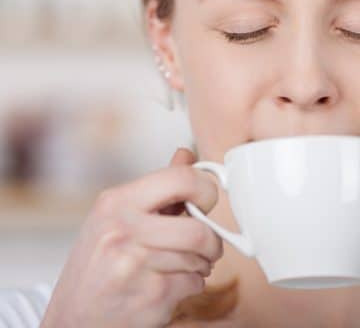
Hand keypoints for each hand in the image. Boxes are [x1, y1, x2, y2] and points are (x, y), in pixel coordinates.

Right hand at [40, 147, 222, 327]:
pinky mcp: (149, 298)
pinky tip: (168, 285)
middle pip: (198, 230)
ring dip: (200, 265)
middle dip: (212, 241)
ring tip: (179, 265)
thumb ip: (157, 188)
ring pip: (199, 259)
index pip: (181, 179)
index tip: (206, 201)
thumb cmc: (98, 264)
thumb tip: (186, 156)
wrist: (73, 316)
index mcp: (117, 202)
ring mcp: (135, 266)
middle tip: (206, 245)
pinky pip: (194, 284)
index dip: (206, 189)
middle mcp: (123, 230)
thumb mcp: (116, 216)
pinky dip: (191, 286)